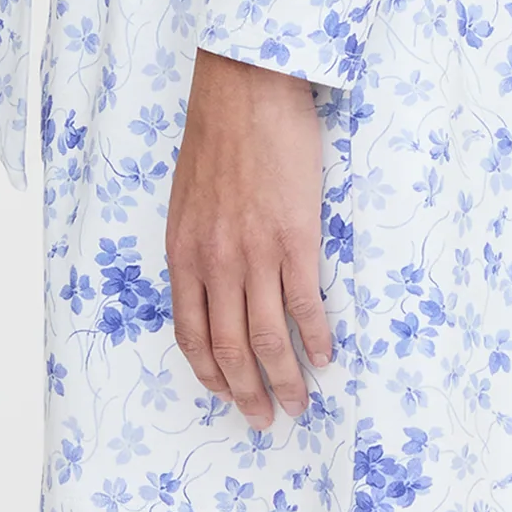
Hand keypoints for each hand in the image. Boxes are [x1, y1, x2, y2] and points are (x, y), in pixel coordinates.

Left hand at [166, 47, 336, 428]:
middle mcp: (216, 264)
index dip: (210, 375)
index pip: (191, 335)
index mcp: (184, 256)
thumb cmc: (218, 139)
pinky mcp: (296, 240)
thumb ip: (197, 249)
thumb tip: (214, 286)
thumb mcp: (187, 203)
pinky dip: (317, 339)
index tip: (227, 395)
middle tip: (267, 419)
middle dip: (248, 394)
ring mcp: (256, 255)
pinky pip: (306, 306)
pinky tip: (327, 357)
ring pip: (269, 338)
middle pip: (230, 349)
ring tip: (301, 402)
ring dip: (286, 379)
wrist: (245, 92)